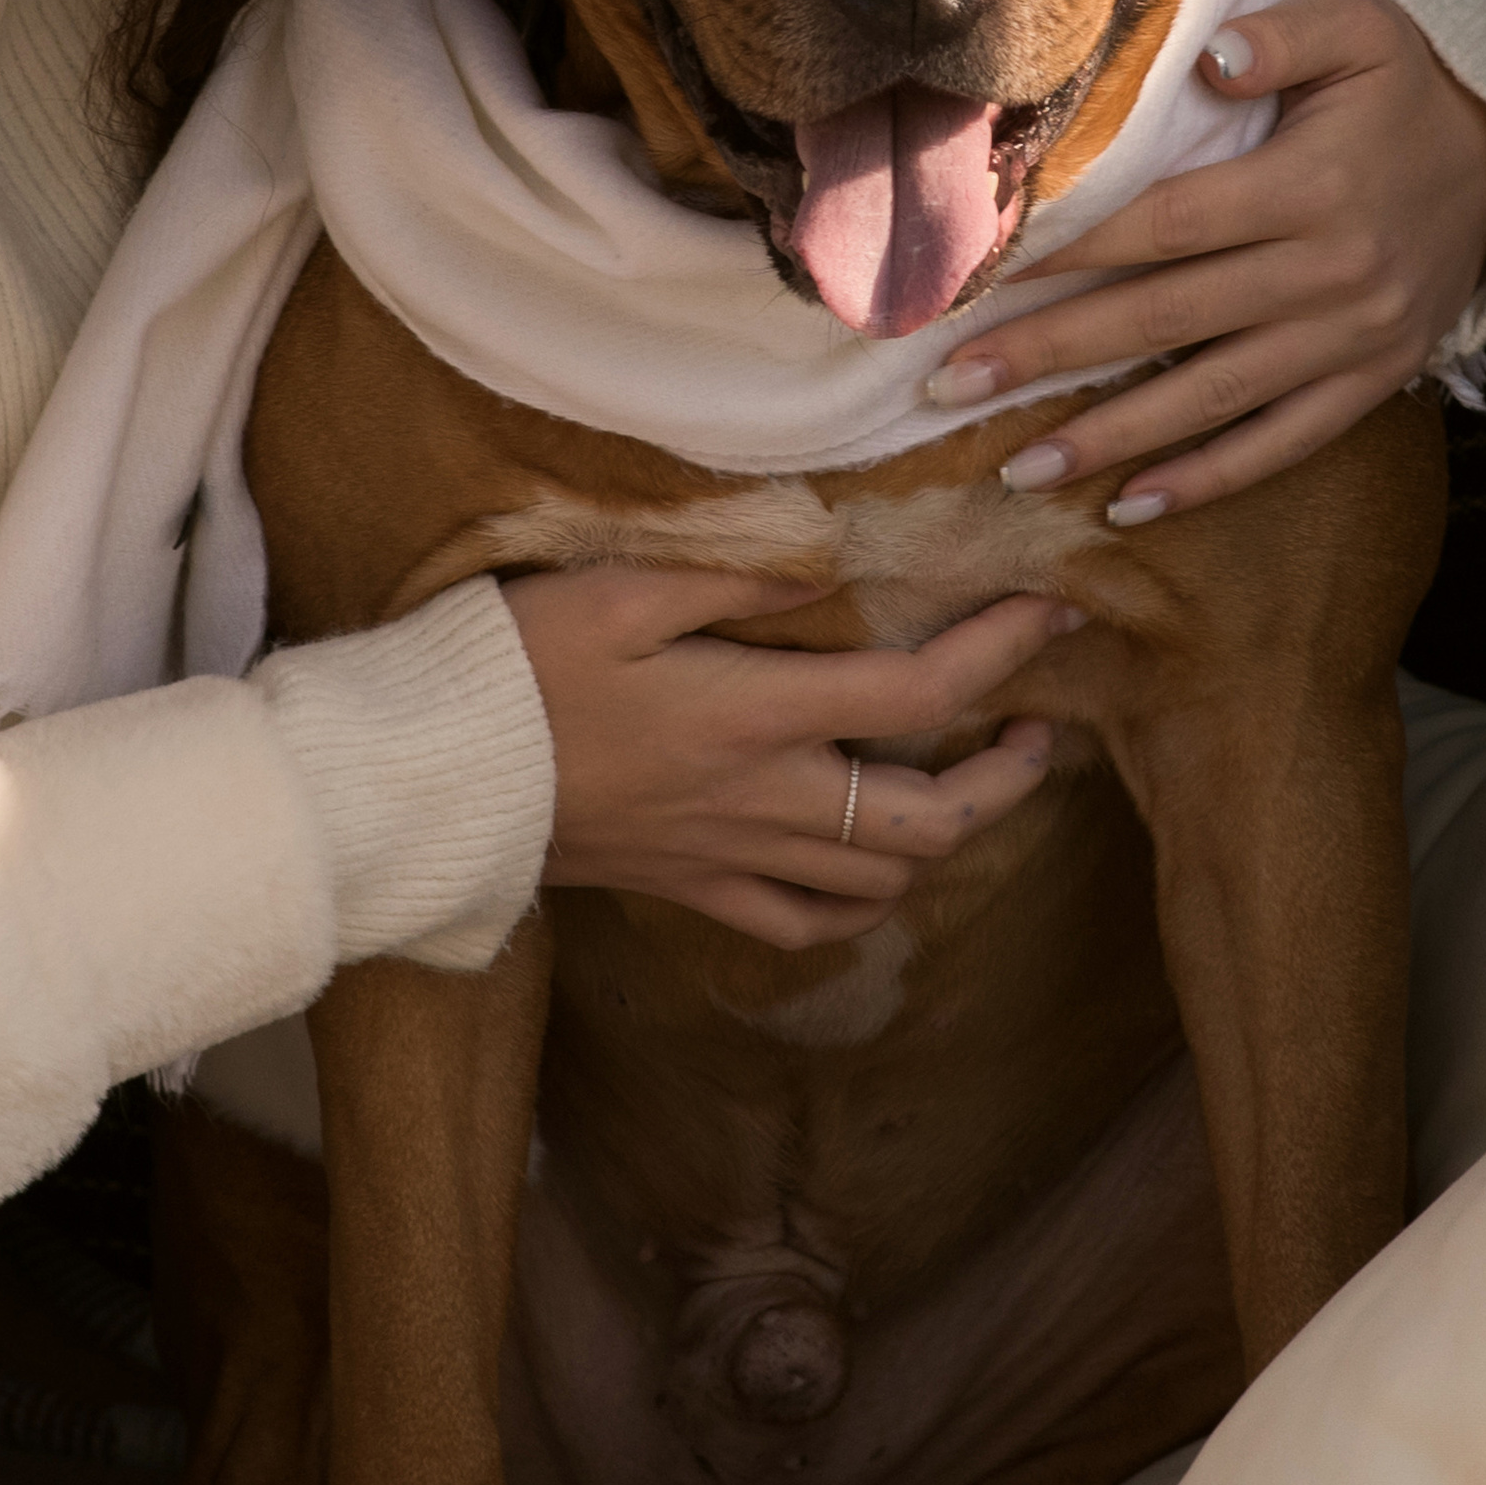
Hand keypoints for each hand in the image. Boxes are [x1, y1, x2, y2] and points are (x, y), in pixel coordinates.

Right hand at [501, 568, 1079, 952]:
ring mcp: (728, 857)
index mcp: (755, 715)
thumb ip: (739, 577)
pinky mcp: (688, 890)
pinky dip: (855, 905)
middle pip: (931, 820)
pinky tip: (864, 867)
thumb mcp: (620, 589)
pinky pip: (800, 926)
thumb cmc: (515, 667)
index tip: (1052, 611)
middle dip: (1007, 780)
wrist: (433, 778)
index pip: (918, 697)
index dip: (1001, 654)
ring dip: (943, 841)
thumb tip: (834, 558)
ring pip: (881, 885)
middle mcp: (762, 800)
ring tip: (963, 787)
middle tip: (1034, 729)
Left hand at [918, 0, 1485, 522]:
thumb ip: (1283, 32)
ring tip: (1016, 470)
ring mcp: (1354, 339)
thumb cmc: (1401, 81)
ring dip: (1111, 439)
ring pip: (1212, 397)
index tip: (981, 276)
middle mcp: (1333, 273)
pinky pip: (1282, 442)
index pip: (1165, 226)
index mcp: (1312, 186)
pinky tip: (1130, 507)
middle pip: (1166, 320)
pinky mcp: (1372, 381)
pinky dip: (1208, 480)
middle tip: (952, 384)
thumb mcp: (1359, 23)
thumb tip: (1210, 57)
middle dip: (1051, 355)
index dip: (1070, 253)